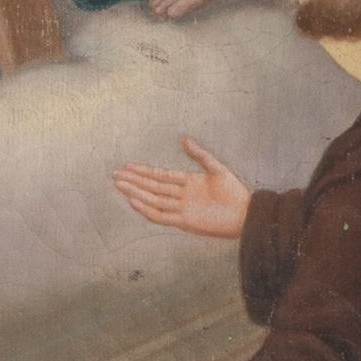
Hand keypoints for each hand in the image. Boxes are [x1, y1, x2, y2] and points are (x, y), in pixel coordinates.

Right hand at [114, 139, 252, 241]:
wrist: (245, 215)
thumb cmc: (234, 192)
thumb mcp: (216, 168)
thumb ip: (199, 154)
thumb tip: (184, 139)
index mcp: (187, 182)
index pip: (160, 176)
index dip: (144, 171)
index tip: (128, 165)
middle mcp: (181, 196)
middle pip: (152, 187)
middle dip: (134, 180)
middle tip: (115, 174)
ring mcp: (181, 209)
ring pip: (153, 199)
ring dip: (136, 192)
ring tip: (119, 185)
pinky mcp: (184, 222)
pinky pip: (161, 216)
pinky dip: (146, 209)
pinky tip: (134, 200)